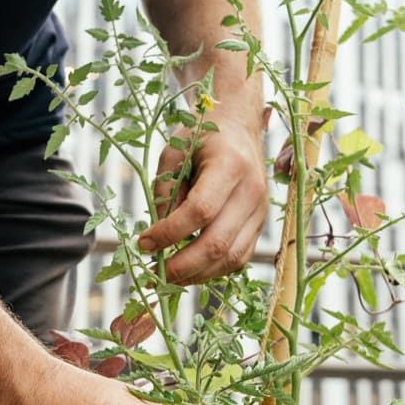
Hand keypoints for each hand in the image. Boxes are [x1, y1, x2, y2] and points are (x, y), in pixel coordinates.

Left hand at [139, 123, 268, 284]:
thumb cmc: (202, 137)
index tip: (143, 242)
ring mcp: (260, 210)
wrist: (238, 127)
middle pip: (218, 242)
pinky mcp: (260, 224)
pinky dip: (213, 270)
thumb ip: (165, 191)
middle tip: (153, 272)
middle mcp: (252, 190)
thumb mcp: (174, 152)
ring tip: (167, 276)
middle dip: (182, 265)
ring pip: (231, 258)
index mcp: (230, 165)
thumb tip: (157, 237)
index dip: (169, 233)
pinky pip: (239, 258)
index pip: (200, 211)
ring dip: (196, 275)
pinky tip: (189, 270)